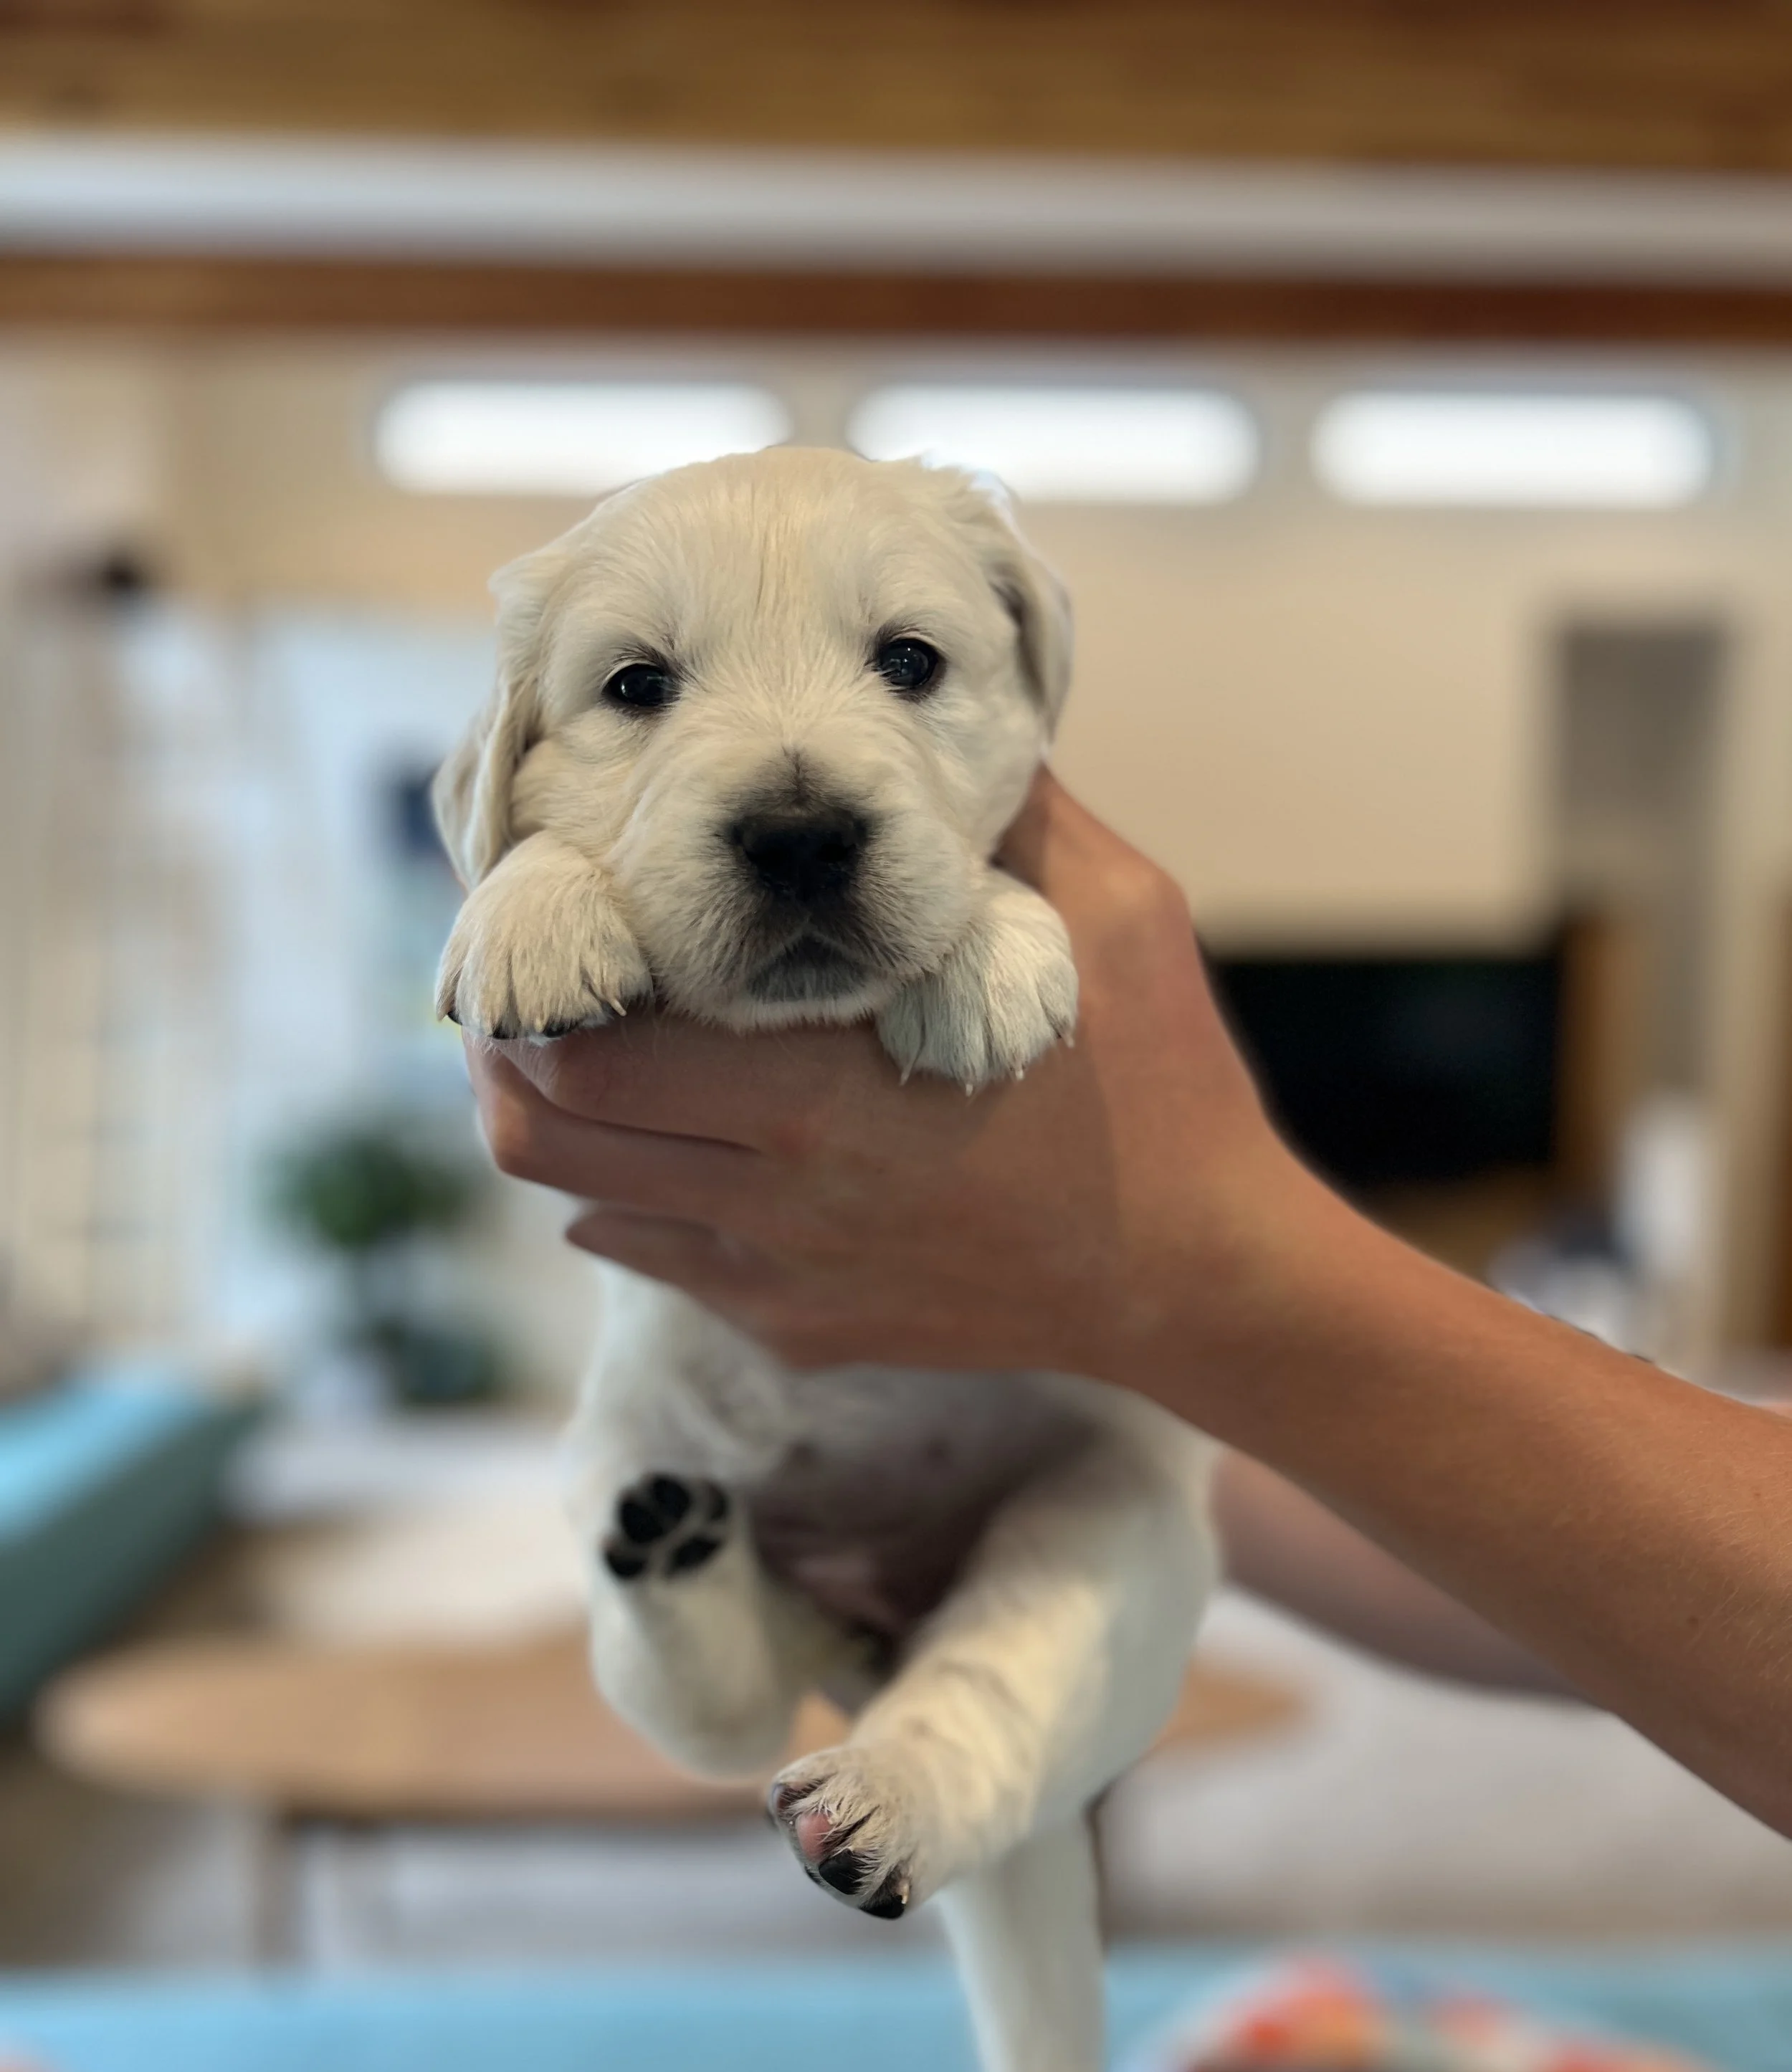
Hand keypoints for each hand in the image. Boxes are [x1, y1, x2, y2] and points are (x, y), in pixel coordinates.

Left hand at [465, 771, 1309, 1385]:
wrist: (1196, 1278)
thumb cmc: (1159, 1090)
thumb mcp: (1111, 916)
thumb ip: (1009, 816)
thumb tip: (929, 716)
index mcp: (820, 1094)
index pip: (587, 1044)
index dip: (530, 979)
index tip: (539, 917)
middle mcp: (773, 1199)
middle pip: (545, 1127)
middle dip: (509, 1044)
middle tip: (530, 976)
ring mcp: (778, 1276)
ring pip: (580, 1200)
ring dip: (560, 1118)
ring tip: (582, 1045)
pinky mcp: (798, 1325)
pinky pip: (654, 1258)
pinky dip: (628, 1193)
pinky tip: (673, 1135)